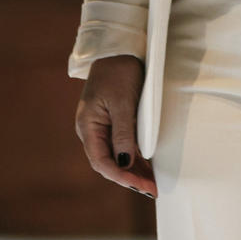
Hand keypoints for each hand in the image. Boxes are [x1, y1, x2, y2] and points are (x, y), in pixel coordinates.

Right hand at [75, 55, 155, 195]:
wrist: (118, 49)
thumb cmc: (119, 72)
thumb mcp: (123, 103)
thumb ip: (123, 133)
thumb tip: (125, 163)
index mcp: (87, 125)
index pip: (101, 161)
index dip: (121, 177)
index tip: (141, 185)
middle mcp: (91, 130)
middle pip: (108, 163)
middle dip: (129, 179)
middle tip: (152, 190)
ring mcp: (102, 127)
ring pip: (116, 158)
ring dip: (133, 172)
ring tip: (153, 185)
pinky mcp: (113, 123)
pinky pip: (122, 147)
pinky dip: (135, 159)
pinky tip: (148, 169)